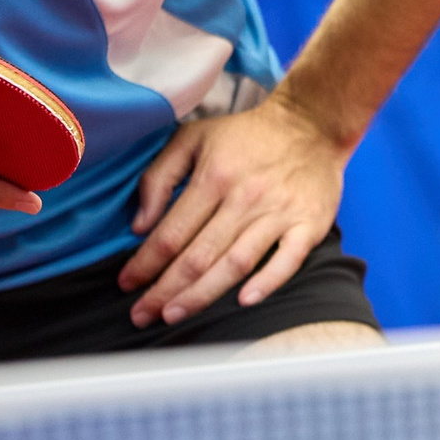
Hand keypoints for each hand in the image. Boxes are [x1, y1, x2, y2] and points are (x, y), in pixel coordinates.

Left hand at [119, 96, 348, 327]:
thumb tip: (140, 224)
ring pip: (234, 264)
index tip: (126, 284)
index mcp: (214, 177)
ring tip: (174, 315)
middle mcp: (245, 199)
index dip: (145, 263)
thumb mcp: (193, 138)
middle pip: (198, 256)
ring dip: (202, 295)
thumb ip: (160, 176)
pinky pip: (287, 261)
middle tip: (142, 315)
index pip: (171, 233)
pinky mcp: (309, 225)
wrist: (312, 123)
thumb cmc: (247, 135)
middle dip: (164, 290)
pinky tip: (243, 301)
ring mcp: (279, 214)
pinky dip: (266, 283)